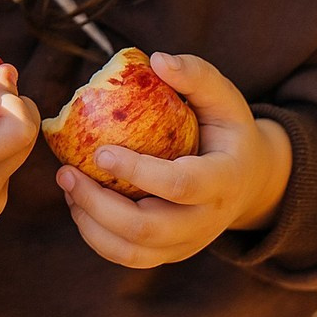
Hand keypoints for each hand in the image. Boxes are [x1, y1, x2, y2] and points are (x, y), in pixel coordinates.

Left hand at [54, 52, 292, 268]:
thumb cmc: (228, 129)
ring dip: (91, 223)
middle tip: (65, 172)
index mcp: (224, 180)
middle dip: (99, 205)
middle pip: (148, 229)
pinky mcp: (170, 252)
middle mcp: (207, 220)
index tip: (100, 151)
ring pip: (133, 252)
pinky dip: (96, 235)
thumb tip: (157, 60)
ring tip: (67, 185)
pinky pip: (128, 256)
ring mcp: (188, 242)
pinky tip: (78, 202)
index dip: (138, 172)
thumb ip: (196, 76)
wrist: (251, 181)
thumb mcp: (225, 97)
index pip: (180, 185)